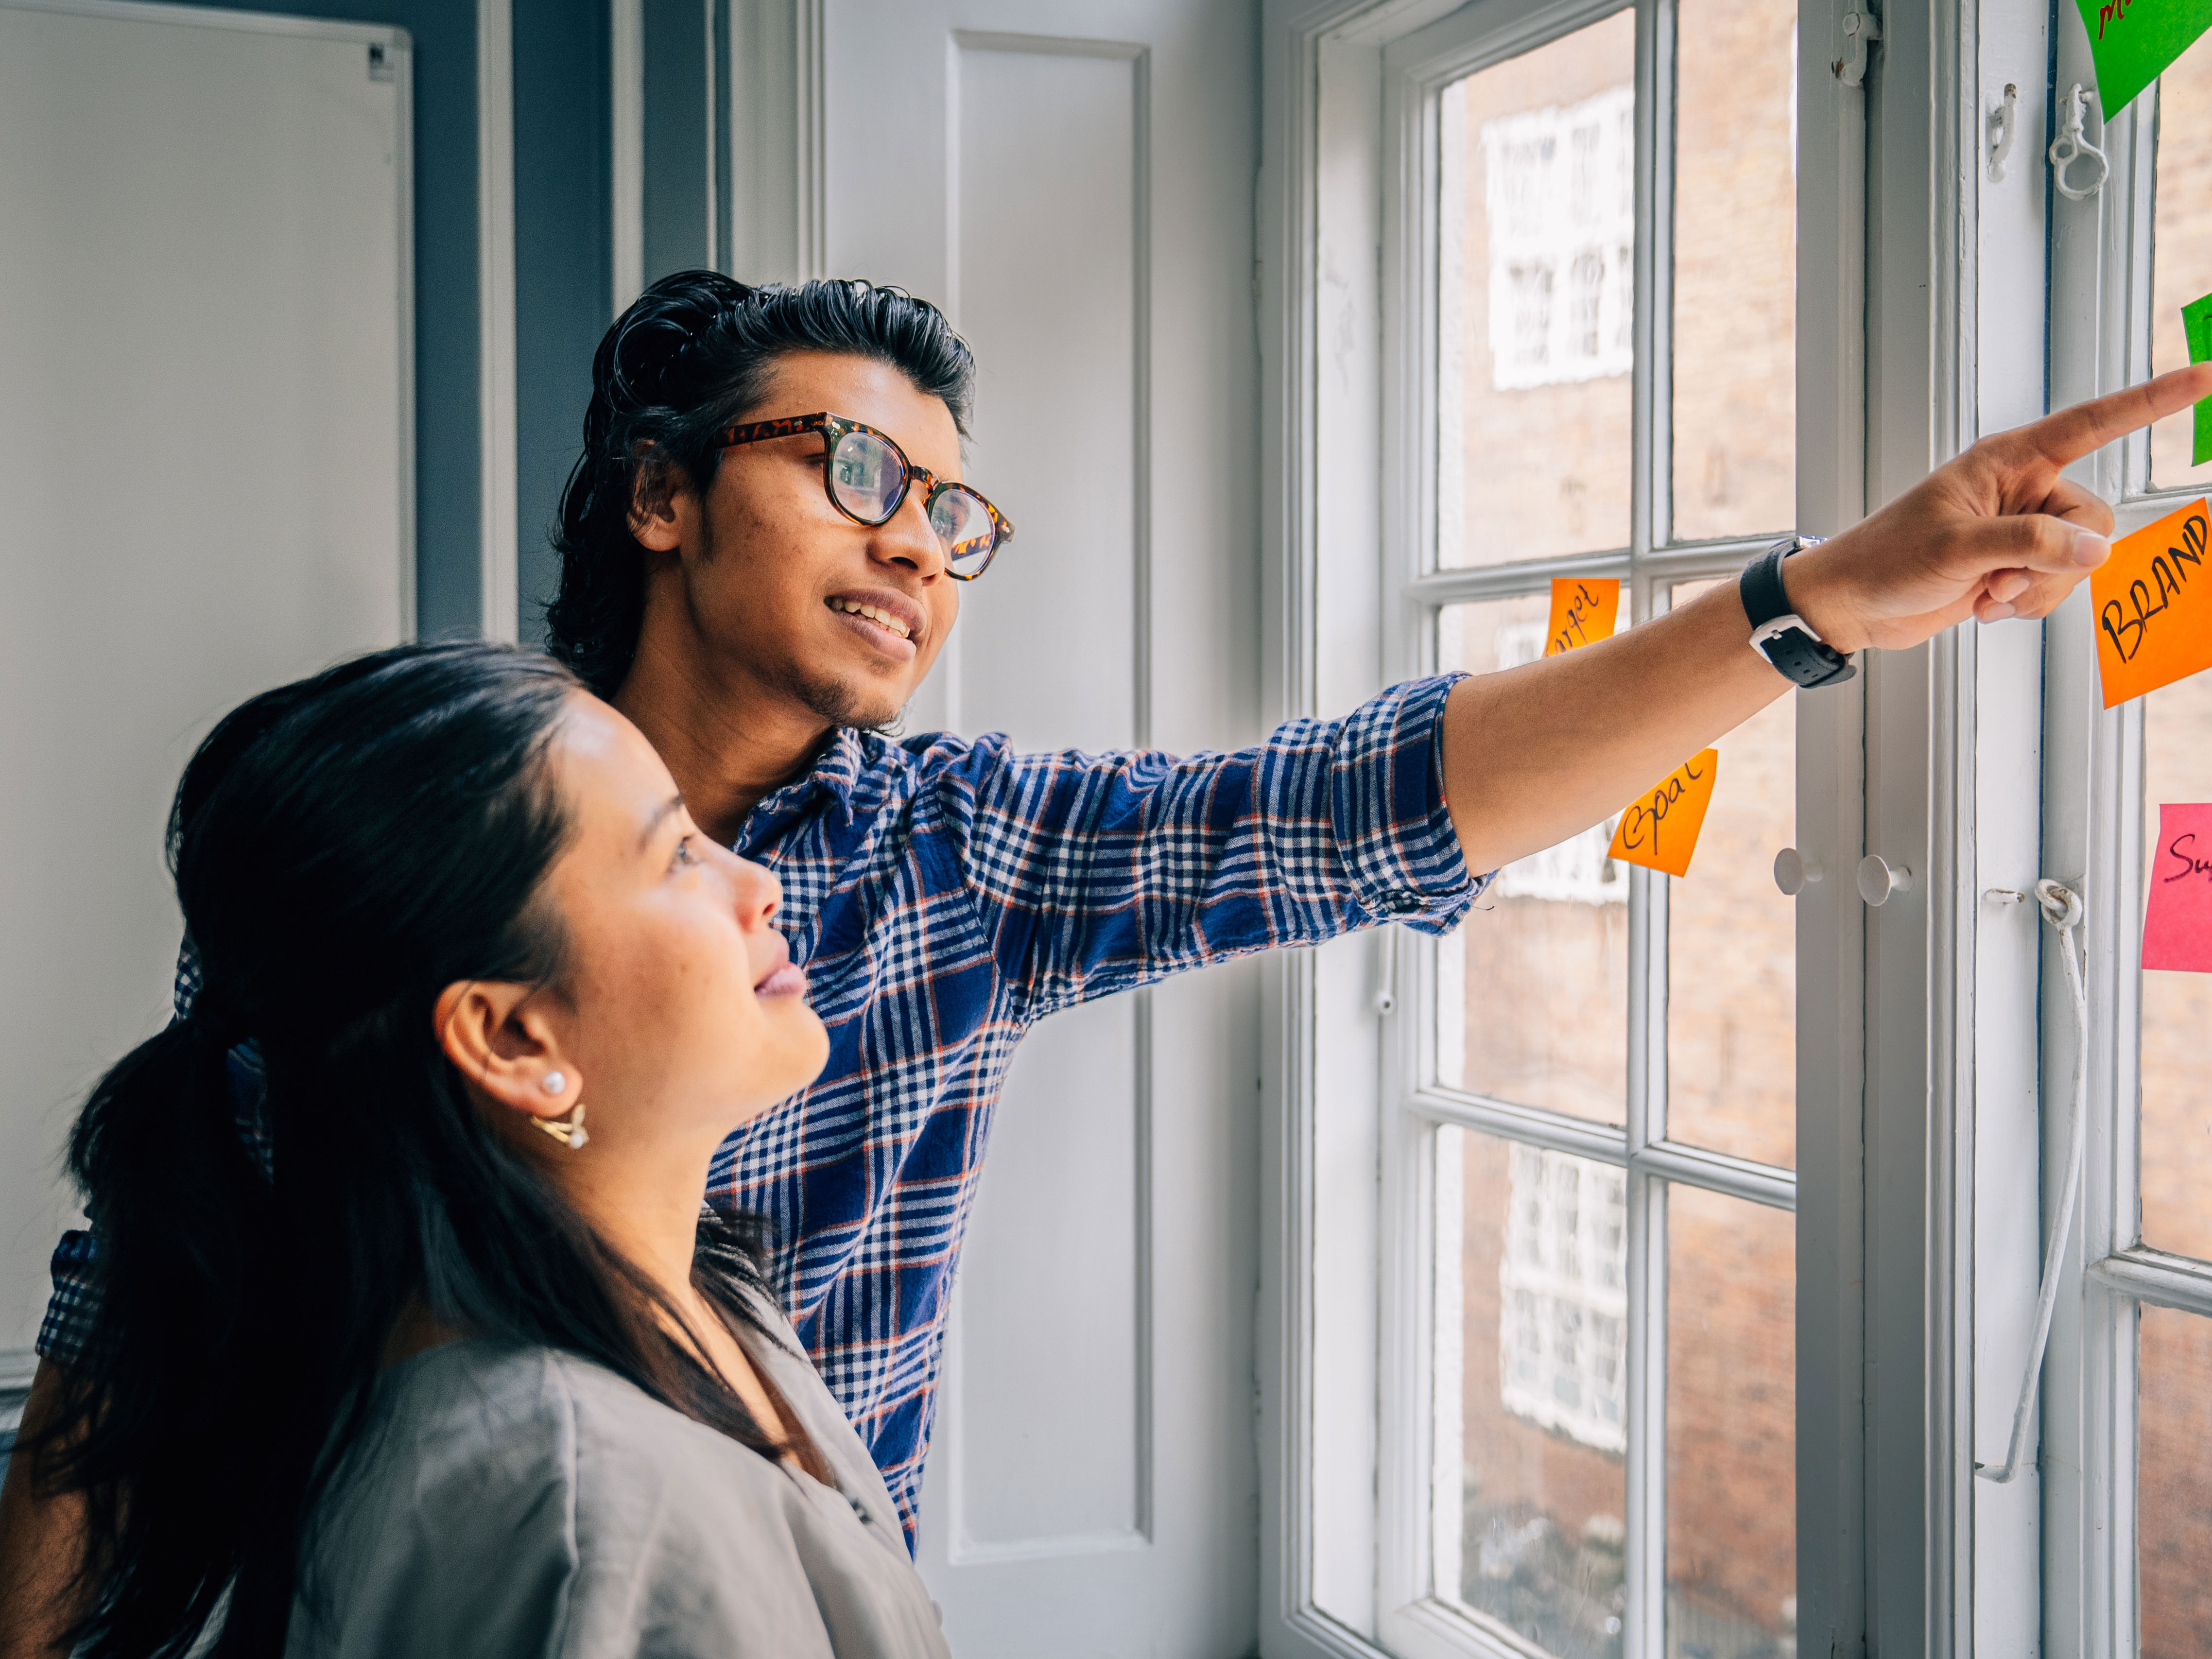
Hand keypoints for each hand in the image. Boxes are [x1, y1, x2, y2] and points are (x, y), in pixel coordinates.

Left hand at [1784, 363, 2211, 653]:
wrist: (1853, 604)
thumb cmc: (1888, 561)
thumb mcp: (1956, 549)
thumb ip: (2030, 545)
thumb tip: (2096, 550)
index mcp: (2008, 460)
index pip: (2093, 423)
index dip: (2151, 401)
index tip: (2204, 377)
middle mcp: (2023, 489)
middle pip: (2092, 520)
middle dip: (2057, 563)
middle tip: (1999, 580)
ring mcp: (2021, 530)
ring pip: (2079, 560)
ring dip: (2037, 590)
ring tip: (1984, 594)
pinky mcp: (2016, 565)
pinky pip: (2056, 587)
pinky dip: (2026, 605)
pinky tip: (1983, 606)